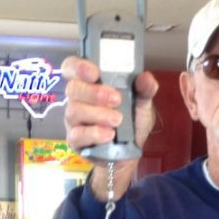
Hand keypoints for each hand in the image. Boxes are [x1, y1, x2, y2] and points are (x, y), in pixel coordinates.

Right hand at [61, 56, 158, 199]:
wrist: (129, 152)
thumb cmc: (131, 122)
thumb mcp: (142, 104)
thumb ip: (145, 90)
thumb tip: (145, 78)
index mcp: (89, 83)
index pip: (72, 67)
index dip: (78, 66)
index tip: (95, 72)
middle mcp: (78, 99)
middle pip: (73, 88)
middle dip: (94, 92)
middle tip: (116, 99)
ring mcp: (74, 121)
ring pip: (74, 111)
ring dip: (97, 114)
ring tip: (117, 120)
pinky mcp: (75, 140)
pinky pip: (77, 135)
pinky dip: (94, 134)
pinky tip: (109, 135)